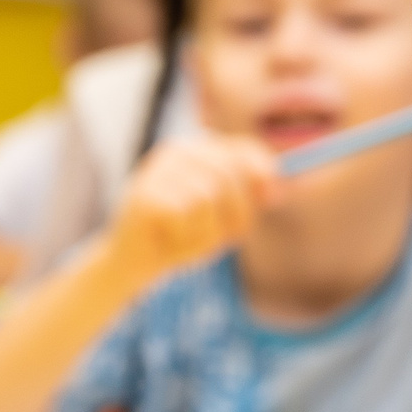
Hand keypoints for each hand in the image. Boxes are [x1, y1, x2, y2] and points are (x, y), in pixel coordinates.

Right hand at [104, 136, 279, 281]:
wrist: (134, 262)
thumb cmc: (182, 236)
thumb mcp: (223, 218)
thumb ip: (247, 200)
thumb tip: (278, 187)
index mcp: (199, 151)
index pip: (244, 149)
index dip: (264, 173)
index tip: (271, 197)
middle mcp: (178, 152)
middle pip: (230, 173)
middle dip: (238, 212)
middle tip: (225, 237)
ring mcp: (159, 171)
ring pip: (209, 196)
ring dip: (208, 231)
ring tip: (190, 238)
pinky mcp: (146, 195)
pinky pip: (187, 214)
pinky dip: (186, 237)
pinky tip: (170, 240)